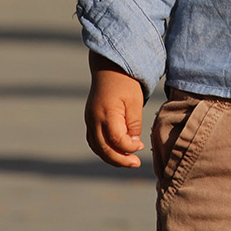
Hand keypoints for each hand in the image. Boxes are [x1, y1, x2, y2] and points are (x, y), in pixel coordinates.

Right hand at [85, 53, 144, 167]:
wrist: (109, 67)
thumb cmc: (125, 83)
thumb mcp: (135, 102)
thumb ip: (134, 125)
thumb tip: (133, 145)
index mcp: (106, 113)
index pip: (116, 140)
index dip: (129, 148)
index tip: (141, 147)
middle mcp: (93, 119)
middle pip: (103, 149)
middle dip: (120, 160)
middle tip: (136, 164)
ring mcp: (89, 120)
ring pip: (96, 147)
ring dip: (111, 157)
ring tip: (127, 161)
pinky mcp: (90, 119)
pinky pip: (94, 140)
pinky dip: (104, 150)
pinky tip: (117, 151)